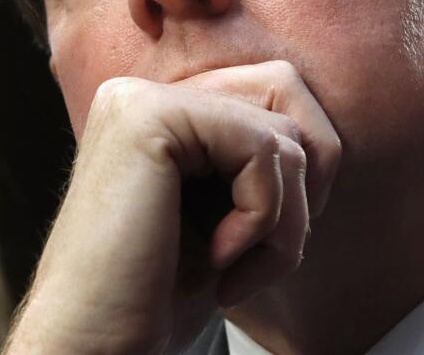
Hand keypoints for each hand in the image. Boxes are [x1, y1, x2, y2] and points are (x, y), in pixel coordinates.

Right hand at [4, 61, 341, 354]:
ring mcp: (143, 100)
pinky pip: (261, 149)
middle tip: (265, 258)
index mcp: (164, 112)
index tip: (275, 242)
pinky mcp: (149, 118)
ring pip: (281, 136)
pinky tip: (217, 260)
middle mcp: (146, 94)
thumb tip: (326, 140)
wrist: (96, 349)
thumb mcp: (229, 214)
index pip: (279, 97)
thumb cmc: (163, 296)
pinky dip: (263, 217)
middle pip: (287, 101)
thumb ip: (264, 163)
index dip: (306, 174)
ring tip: (235, 272)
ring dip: (283, 222)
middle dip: (301, 191)